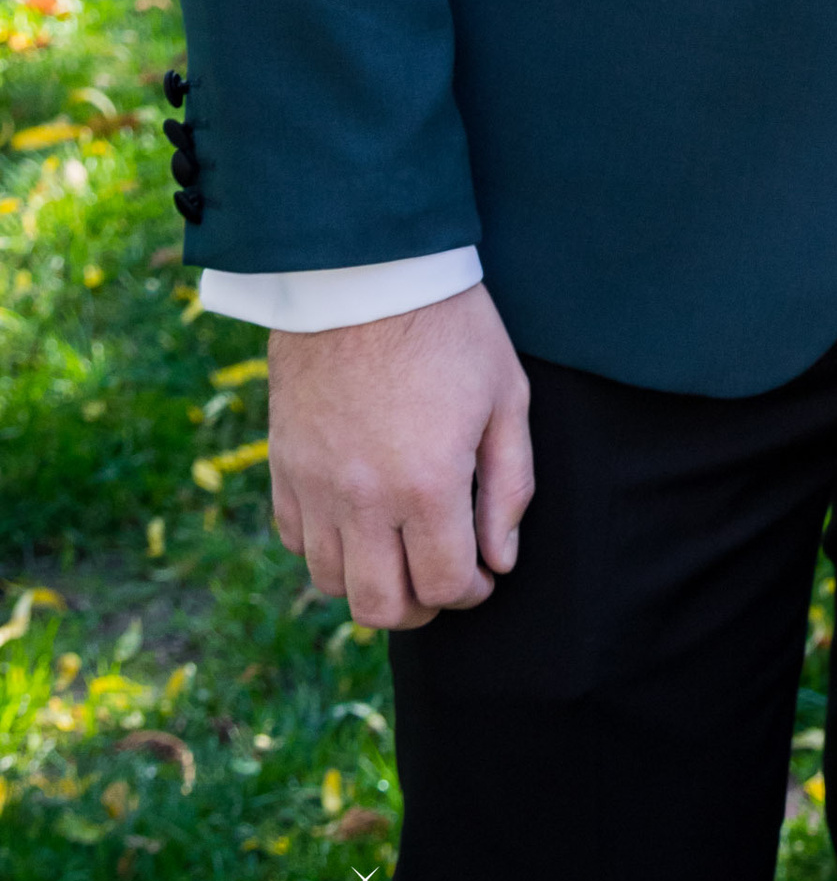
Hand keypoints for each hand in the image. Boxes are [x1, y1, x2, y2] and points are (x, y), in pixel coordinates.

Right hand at [268, 284, 533, 631]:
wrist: (362, 273)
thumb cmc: (448, 329)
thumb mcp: (507, 397)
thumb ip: (510, 488)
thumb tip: (501, 560)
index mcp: (427, 484)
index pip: (446, 586)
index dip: (473, 592)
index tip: (484, 572)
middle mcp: (362, 498)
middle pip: (381, 606)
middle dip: (420, 607)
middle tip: (442, 578)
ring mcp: (314, 486)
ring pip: (331, 583)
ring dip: (370, 581)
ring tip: (401, 550)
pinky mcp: (282, 466)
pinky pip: (295, 541)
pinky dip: (326, 547)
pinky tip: (357, 520)